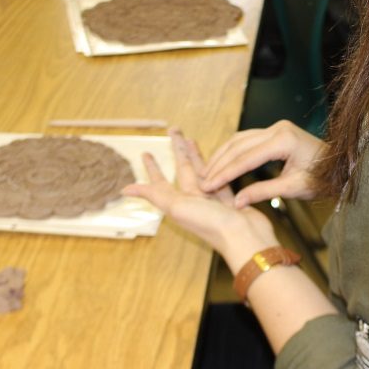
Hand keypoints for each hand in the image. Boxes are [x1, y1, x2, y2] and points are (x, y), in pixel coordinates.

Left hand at [122, 129, 278, 273]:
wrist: (243, 238)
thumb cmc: (210, 224)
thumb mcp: (178, 207)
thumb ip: (155, 195)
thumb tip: (125, 190)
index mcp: (178, 202)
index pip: (161, 181)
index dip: (153, 168)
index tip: (145, 153)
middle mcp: (193, 200)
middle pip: (183, 169)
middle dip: (177, 150)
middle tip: (174, 130)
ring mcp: (211, 199)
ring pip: (202, 171)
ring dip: (196, 156)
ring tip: (191, 139)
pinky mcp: (229, 199)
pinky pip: (220, 178)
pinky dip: (217, 167)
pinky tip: (217, 157)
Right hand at [200, 120, 327, 207]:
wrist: (342, 167)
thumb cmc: (322, 179)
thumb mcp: (293, 189)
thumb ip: (263, 192)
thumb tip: (237, 202)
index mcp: (283, 141)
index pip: (245, 159)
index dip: (224, 174)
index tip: (207, 186)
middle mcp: (278, 129)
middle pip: (238, 146)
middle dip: (218, 164)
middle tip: (201, 181)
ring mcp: (277, 128)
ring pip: (240, 139)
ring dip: (222, 155)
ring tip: (206, 172)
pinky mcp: (276, 131)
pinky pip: (248, 139)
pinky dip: (233, 150)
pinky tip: (222, 162)